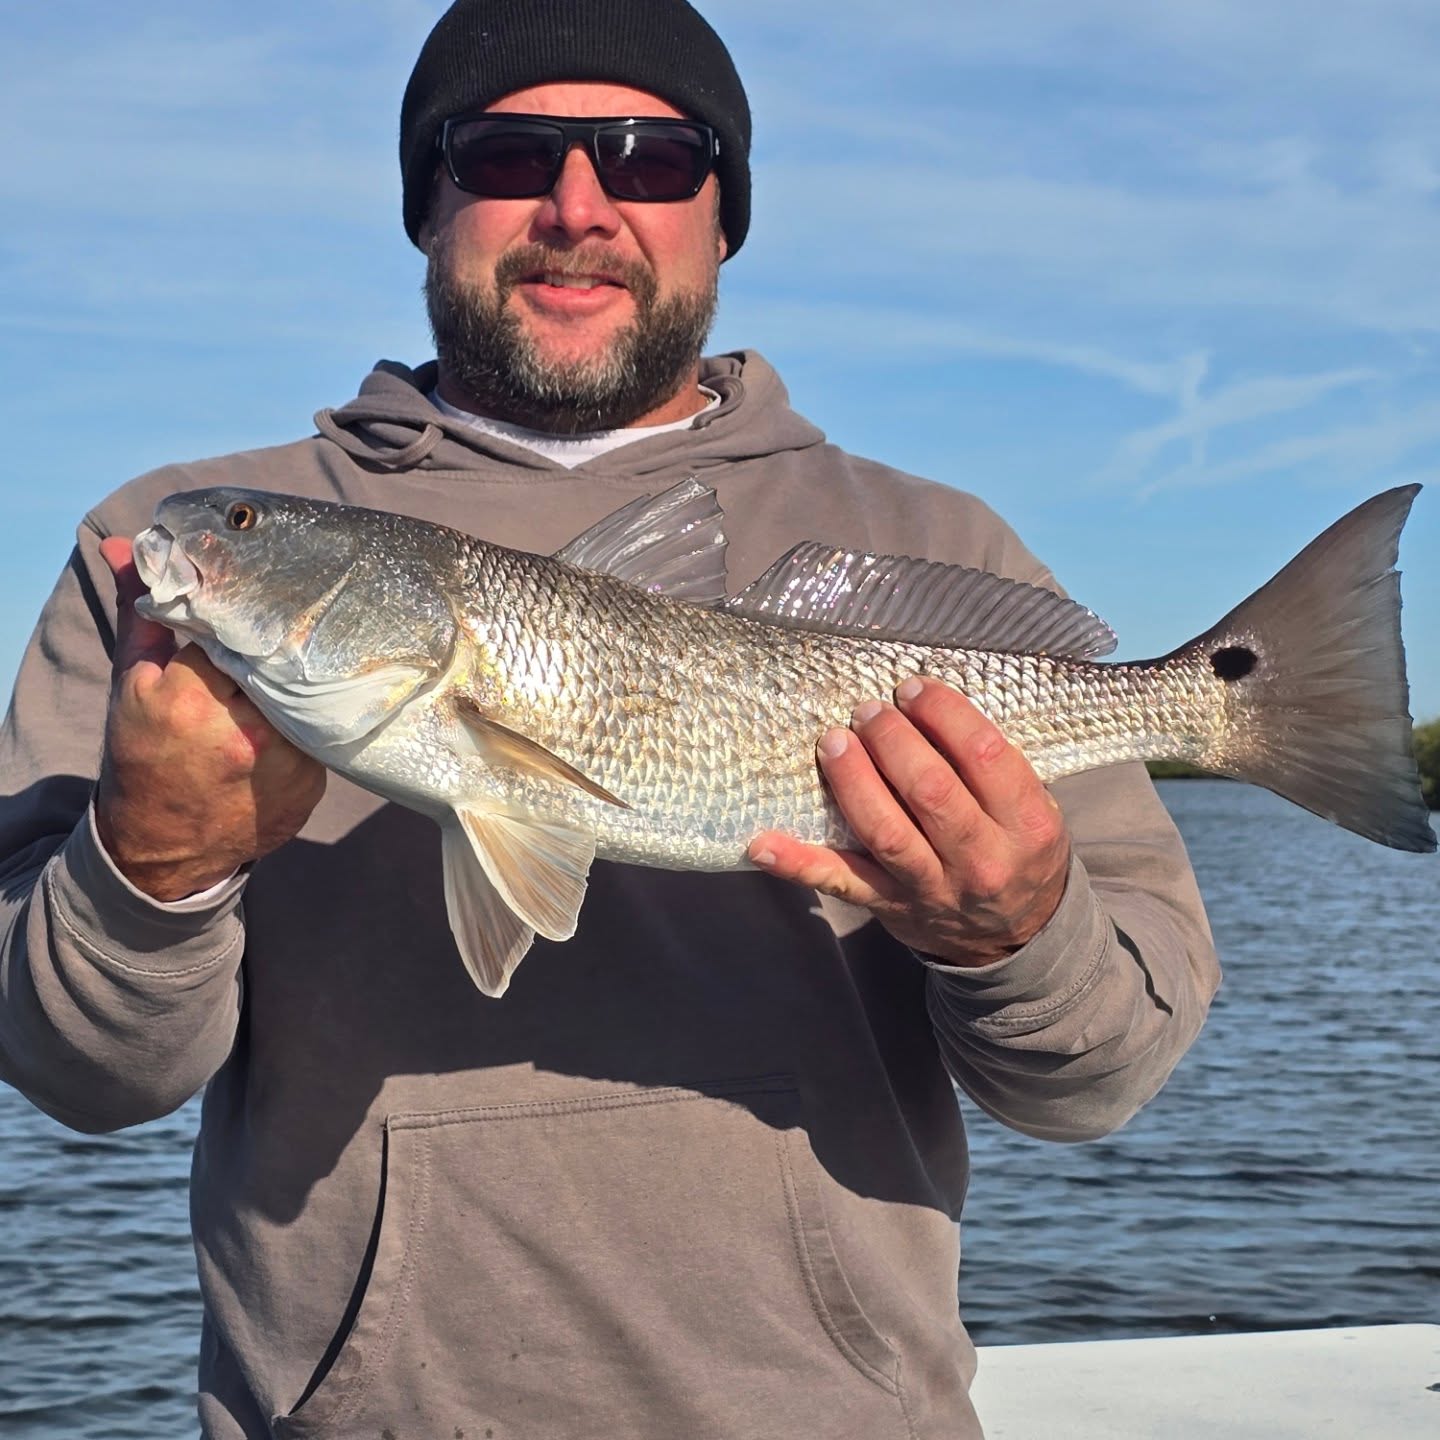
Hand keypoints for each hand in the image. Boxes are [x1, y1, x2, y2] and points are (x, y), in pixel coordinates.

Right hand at [94, 536, 325, 901]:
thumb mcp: (132, 684)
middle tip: (279, 630)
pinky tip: (299, 714)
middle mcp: (248, 732)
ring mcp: (287, 763)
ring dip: (301, 677)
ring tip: (290, 673)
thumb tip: (128, 544)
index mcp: (194, 702)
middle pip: (280, 656)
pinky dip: (312, 716)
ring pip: (310, 690)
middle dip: (277, 641)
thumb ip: (144, 614)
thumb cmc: (144, 757)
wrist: (164, 847)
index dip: (241, 613)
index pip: (235, 627)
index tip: (244, 609)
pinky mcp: (313, 783)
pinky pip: (323, 727)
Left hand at [748, 677, 1069, 966]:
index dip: (943, 712)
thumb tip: (926, 705)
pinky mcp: (888, 905)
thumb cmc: (1018, 855)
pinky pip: (840, 882)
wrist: (1015, 941)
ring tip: (833, 741)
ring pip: (884, 829)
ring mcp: (931, 886)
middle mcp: (981, 859)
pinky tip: (762, 843)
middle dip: (891, 739)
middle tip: (867, 710)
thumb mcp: (1031, 811)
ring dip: (852, 779)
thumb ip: (991, 767)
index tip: (912, 689)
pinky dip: (798, 862)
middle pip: (928, 789)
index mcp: (1026, 825)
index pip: (984, 754)